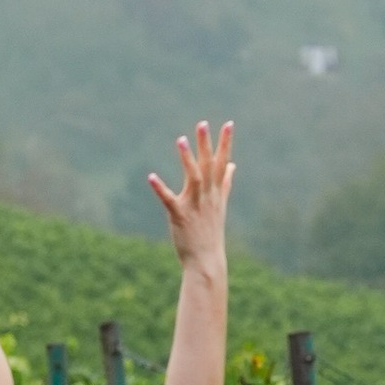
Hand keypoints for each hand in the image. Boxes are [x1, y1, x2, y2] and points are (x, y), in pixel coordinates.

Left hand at [149, 120, 233, 274]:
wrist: (206, 260)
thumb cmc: (211, 232)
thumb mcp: (220, 205)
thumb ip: (225, 183)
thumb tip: (233, 166)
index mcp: (215, 192)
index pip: (222, 163)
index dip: (225, 143)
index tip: (228, 124)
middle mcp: (207, 196)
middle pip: (208, 166)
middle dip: (206, 144)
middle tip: (202, 124)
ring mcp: (194, 205)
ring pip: (193, 178)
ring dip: (187, 159)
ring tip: (181, 140)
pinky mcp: (179, 216)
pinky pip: (169, 200)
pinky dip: (160, 188)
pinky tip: (151, 177)